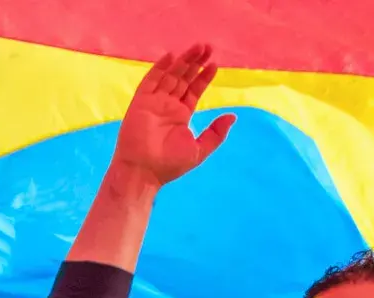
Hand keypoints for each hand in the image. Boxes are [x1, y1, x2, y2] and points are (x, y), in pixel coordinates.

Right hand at [113, 46, 233, 188]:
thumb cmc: (170, 165)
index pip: (194, 90)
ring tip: (197, 47)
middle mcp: (168, 106)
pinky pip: (150, 81)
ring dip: (183, 61)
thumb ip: (216, 133)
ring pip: (170, 75)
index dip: (204, 77)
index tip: (214, 64)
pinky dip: (159, 68)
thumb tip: (233, 116)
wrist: (143, 173)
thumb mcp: (200, 150)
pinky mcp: (140, 103)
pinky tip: (171, 56)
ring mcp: (154, 103)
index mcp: (181, 115)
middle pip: (183, 78)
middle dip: (195, 63)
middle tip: (207, 47)